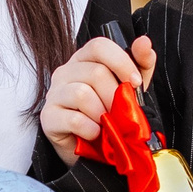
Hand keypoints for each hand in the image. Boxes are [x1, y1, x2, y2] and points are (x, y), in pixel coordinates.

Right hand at [41, 34, 157, 164]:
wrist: (94, 150)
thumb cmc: (110, 114)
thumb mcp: (130, 88)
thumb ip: (140, 65)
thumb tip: (144, 42)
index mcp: (84, 60)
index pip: (98, 46)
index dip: (121, 62)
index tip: (135, 83)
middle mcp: (66, 72)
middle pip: (94, 72)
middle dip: (115, 96)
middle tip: (121, 112)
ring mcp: (54, 94)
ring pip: (82, 94)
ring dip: (102, 113)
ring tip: (107, 124)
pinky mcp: (48, 117)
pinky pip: (73, 119)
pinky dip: (90, 129)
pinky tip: (94, 133)